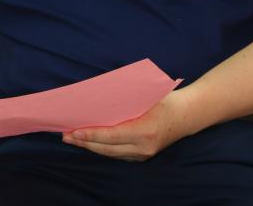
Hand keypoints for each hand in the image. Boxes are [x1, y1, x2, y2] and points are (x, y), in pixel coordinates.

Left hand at [61, 90, 196, 161]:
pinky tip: (90, 142)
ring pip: (111, 153)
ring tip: (73, 139)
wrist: (187, 115)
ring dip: (91, 147)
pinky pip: (118, 154)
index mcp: (145, 130)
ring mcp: (143, 154)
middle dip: (85, 143)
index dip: (91, 135)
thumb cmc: (165, 99)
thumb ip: (125, 100)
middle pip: (107, 148)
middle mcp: (143, 147)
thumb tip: (98, 99)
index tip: (74, 132)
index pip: (112, 136)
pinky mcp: (142, 156)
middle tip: (66, 135)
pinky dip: (102, 148)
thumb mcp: (146, 95)